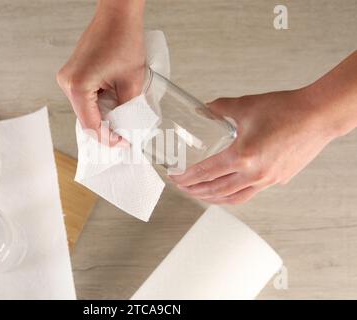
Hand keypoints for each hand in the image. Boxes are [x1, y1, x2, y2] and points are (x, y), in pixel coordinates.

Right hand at [57, 0, 145, 145]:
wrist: (118, 16)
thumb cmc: (123, 39)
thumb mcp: (132, 82)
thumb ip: (128, 109)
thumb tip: (127, 128)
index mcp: (78, 86)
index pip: (91, 125)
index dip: (109, 138)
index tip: (124, 142)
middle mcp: (67, 83)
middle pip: (86, 119)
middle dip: (106, 129)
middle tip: (125, 134)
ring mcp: (68, 78)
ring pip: (86, 110)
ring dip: (104, 116)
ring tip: (123, 119)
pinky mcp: (73, 74)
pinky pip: (85, 98)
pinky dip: (99, 104)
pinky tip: (114, 104)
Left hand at [170, 51, 356, 204]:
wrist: (318, 116)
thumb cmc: (285, 110)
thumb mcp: (245, 106)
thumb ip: (219, 108)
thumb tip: (204, 109)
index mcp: (242, 156)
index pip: (205, 172)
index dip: (187, 177)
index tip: (175, 178)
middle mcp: (253, 174)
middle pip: (216, 190)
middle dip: (195, 190)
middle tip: (182, 187)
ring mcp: (267, 180)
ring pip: (233, 198)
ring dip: (213, 198)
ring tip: (200, 194)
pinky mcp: (277, 180)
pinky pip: (249, 194)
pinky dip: (233, 195)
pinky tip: (227, 191)